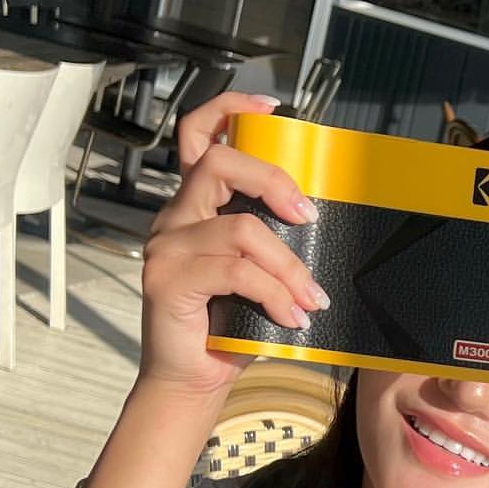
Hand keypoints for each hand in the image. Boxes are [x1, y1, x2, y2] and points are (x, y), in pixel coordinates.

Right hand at [138, 91, 329, 400]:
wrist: (194, 380)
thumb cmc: (229, 328)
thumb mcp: (258, 275)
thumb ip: (273, 243)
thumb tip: (322, 224)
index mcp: (196, 207)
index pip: (198, 136)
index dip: (230, 110)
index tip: (273, 106)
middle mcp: (175, 218)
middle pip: (218, 164)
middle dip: (273, 182)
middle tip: (309, 218)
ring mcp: (166, 246)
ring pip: (239, 228)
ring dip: (288, 265)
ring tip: (310, 299)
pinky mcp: (167, 280)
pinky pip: (235, 271)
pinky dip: (273, 293)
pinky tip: (290, 316)